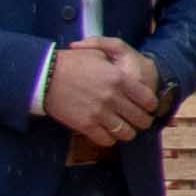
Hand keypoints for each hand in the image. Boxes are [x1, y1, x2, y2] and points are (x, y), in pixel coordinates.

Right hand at [40, 39, 162, 148]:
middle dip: (142, 122)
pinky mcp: (86, 125)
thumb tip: (129, 73)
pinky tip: (106, 132)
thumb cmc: (71, 62)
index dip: (151, 106)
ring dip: (127, 132)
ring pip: (126, 133)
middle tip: (137, 121)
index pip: (148, 100)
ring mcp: (100, 113)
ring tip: (122, 128)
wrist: (45, 75)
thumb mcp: (98, 54)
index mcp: (120, 78)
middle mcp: (113, 97)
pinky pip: (107, 140)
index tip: (147, 108)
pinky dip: (109, 139)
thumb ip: (117, 64)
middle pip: (141, 119)